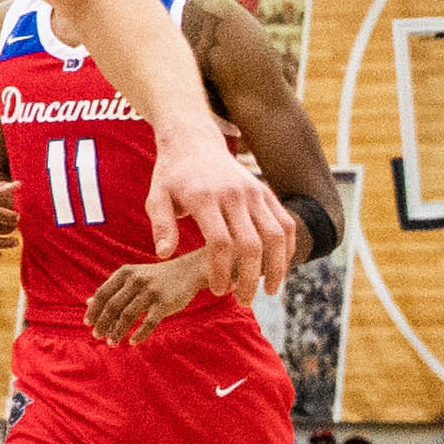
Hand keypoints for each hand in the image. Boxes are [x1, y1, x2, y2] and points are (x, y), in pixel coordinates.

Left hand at [84, 257, 211, 344]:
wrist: (187, 272)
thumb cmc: (154, 278)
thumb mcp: (131, 278)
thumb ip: (112, 289)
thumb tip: (88, 303)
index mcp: (124, 273)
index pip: (103, 293)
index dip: (94, 309)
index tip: (87, 323)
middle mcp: (135, 280)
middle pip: (112, 306)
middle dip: (102, 323)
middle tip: (96, 336)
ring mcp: (150, 291)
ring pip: (128, 316)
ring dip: (117, 331)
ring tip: (111, 343)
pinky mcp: (164, 302)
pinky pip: (149, 322)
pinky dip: (139, 334)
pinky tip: (132, 342)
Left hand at [144, 129, 296, 287]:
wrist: (194, 142)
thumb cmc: (172, 176)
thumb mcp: (156, 196)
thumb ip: (160, 225)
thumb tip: (164, 254)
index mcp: (205, 197)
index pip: (219, 242)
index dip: (220, 271)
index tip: (216, 290)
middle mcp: (234, 194)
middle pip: (251, 244)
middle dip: (249, 278)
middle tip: (243, 301)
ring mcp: (253, 192)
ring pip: (276, 235)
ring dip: (276, 268)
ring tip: (268, 291)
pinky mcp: (266, 192)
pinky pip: (286, 223)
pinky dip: (287, 248)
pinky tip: (279, 268)